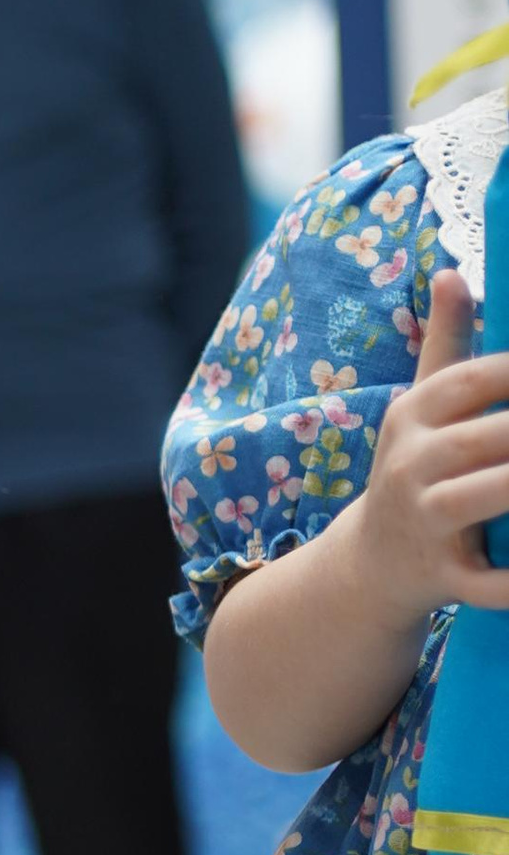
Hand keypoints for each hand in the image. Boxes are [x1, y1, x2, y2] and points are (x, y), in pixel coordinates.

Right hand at [351, 268, 508, 623]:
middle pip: (483, 437)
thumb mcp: (420, 405)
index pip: (473, 378)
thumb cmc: (416, 469)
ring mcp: (423, 523)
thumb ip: (447, 341)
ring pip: (477, 499)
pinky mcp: (439, 578)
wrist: (371, 565)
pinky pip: (483, 581)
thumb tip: (453, 272)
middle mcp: (412, 466)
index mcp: (414, 417)